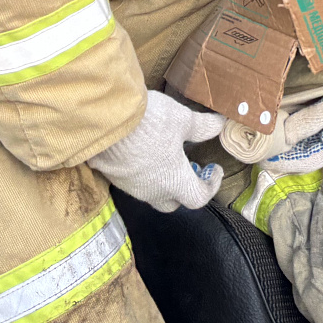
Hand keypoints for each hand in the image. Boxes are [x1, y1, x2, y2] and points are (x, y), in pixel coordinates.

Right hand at [88, 91, 225, 212]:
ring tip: (167, 154)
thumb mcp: (184, 120)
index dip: (211, 186)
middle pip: (172, 202)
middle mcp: (151, 191)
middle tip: (190, 166)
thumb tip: (219, 126)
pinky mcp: (112, 176)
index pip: (198, 198)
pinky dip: (143, 171)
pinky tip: (143, 150)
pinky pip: (132, 181)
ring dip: (162, 179)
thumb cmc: (151, 123)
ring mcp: (129, 186)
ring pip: (150, 192)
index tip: (214, 169)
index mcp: (174, 182)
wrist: (103, 120)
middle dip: (184, 188)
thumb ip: (203, 127)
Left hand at [262, 58, 322, 174]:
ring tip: (271, 132)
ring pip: (311, 141)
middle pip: (306, 154)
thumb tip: (284, 135)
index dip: (281, 164)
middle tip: (260, 145)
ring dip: (292, 138)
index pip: (303, 164)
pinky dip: (303, 126)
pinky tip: (291, 117)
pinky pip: (318, 129)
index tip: (259, 160)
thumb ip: (310, 121)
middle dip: (284, 152)